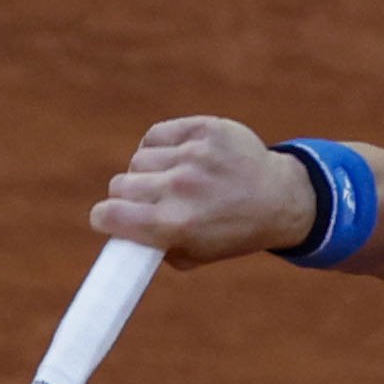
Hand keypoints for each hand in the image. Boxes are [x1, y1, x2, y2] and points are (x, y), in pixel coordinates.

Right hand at [88, 117, 315, 267]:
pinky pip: (156, 135)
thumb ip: (153, 247)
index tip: (108, 219)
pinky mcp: (204, 129)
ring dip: (147, 171)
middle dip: (127, 197)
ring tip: (169, 180)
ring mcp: (194, 155)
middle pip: (120, 185)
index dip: (103, 218)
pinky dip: (159, 147)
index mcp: (176, 225)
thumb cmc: (232, 231)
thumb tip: (118, 235)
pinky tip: (176, 158)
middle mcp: (182, 187)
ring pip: (138, 159)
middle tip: (147, 203)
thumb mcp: (195, 254)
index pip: (109, 214)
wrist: (280, 199)